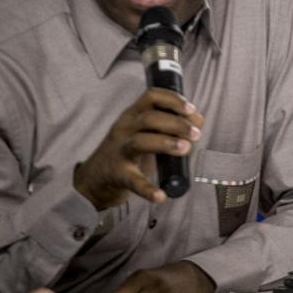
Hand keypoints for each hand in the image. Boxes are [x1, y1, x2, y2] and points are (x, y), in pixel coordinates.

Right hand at [73, 88, 204, 209]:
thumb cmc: (128, 150)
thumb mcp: (144, 131)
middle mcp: (124, 129)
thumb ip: (169, 125)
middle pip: (150, 118)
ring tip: (186, 149)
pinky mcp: (118, 174)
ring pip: (140, 142)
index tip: (191, 110)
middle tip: (196, 135)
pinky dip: (148, 189)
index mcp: (132, 115)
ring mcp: (120, 151)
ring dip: (166, 143)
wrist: (95, 177)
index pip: (151, 96)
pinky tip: (161, 196)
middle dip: (177, 123)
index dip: (174, 100)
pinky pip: (134, 181)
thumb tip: (198, 123)